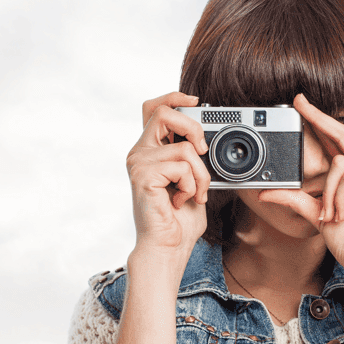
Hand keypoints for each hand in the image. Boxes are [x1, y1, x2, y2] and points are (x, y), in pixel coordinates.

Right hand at [125, 91, 211, 263]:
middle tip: (202, 151)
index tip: (195, 100)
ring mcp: (139, 163)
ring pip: (183, 148)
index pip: (154, 108)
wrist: (168, 246)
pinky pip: (182, 166)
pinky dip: (192, 185)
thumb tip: (205, 138)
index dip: (173, 96)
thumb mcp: (191, 179)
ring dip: (201, 174)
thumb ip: (191, 156)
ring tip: (193, 193)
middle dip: (193, 127)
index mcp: (149, 150)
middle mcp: (140, 153)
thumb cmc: (179, 219)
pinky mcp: (143, 175)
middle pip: (164, 113)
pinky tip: (182, 200)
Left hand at [257, 94, 343, 288]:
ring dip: (328, 193)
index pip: (339, 140)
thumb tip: (266, 192)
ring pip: (339, 164)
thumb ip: (295, 200)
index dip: (321, 120)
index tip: (302, 104)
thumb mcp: (316, 216)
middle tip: (297, 102)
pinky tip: (341, 215)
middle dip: (319, 117)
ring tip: (332, 214)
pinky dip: (338, 198)